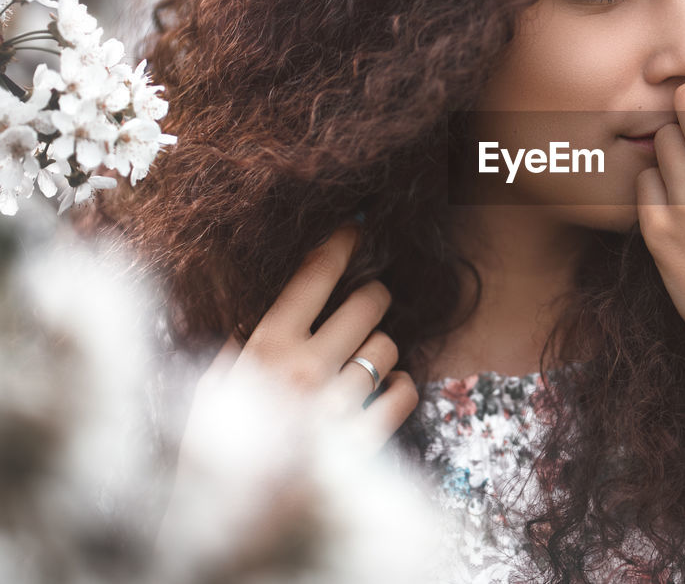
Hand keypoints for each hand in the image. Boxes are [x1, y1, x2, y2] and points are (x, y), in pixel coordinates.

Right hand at [156, 225, 419, 553]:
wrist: (222, 526)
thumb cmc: (211, 449)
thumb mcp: (209, 390)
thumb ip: (238, 349)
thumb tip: (262, 314)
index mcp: (262, 348)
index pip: (312, 278)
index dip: (339, 246)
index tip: (356, 230)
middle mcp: (303, 370)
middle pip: (369, 303)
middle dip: (372, 298)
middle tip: (367, 303)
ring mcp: (336, 406)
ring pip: (388, 346)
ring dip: (381, 350)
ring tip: (363, 362)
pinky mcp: (362, 442)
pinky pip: (404, 394)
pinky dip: (401, 389)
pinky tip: (384, 392)